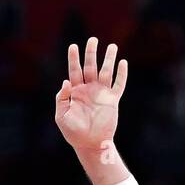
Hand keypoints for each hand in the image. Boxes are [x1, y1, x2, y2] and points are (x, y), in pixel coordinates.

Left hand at [55, 38, 127, 153]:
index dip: (74, 59)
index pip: (74, 71)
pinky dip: (121, 74)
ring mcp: (101, 94)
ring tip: (112, 46)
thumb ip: (61, 99)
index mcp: (75, 92)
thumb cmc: (73, 132)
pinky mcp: (112, 101)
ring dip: (109, 59)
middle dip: (91, 53)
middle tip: (93, 39)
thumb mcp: (61, 116)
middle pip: (90, 67)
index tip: (73, 46)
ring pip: (106, 72)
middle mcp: (89, 90)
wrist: (89, 144)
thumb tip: (66, 82)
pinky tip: (123, 63)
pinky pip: (119, 85)